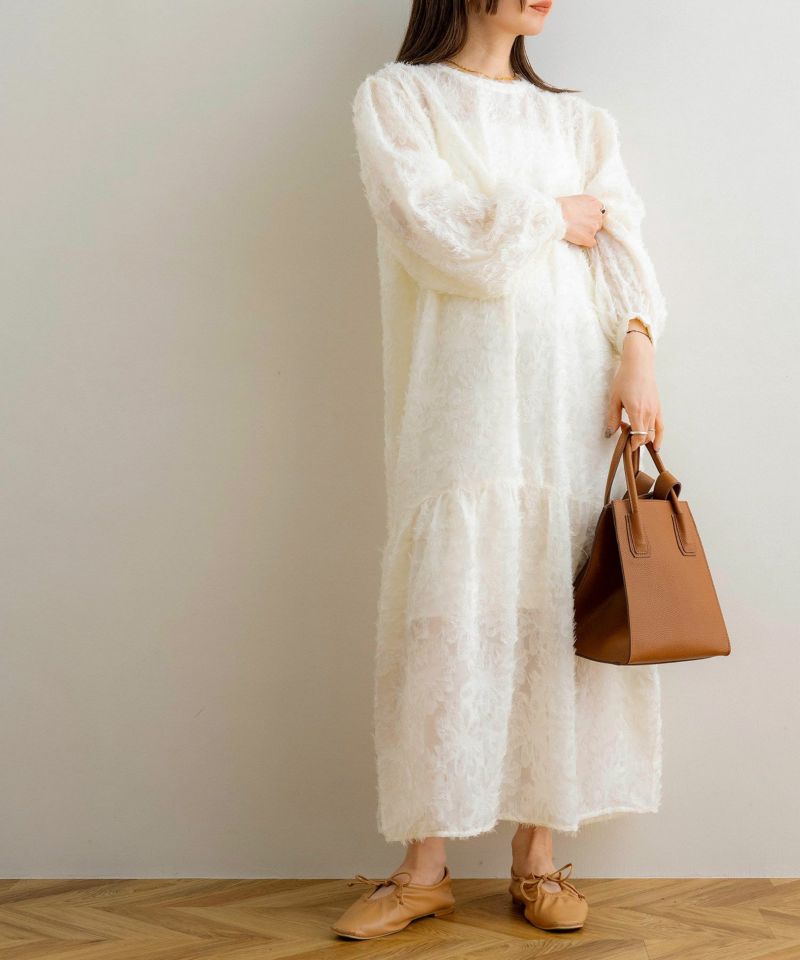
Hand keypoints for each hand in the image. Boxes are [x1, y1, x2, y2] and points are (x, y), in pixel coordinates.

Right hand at [557, 194, 604, 247]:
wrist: (556, 216)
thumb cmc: (561, 206)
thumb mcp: (577, 199)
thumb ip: (586, 205)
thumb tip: (586, 211)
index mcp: (595, 203)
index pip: (599, 211)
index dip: (591, 215)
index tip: (584, 218)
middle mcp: (597, 214)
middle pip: (598, 222)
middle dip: (590, 224)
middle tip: (578, 225)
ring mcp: (594, 227)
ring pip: (595, 232)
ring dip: (587, 233)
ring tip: (575, 231)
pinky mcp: (589, 238)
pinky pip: (592, 243)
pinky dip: (586, 242)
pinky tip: (578, 238)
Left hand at [604, 322, 663, 451]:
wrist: (639, 365)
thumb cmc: (624, 379)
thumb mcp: (614, 399)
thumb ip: (612, 418)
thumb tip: (609, 434)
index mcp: (637, 411)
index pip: (638, 436)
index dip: (632, 444)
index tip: (624, 445)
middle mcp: (649, 412)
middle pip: (645, 437)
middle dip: (636, 442)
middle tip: (625, 437)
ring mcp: (655, 410)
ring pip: (653, 433)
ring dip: (645, 440)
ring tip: (637, 443)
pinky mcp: (658, 407)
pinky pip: (660, 426)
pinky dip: (658, 436)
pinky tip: (655, 445)